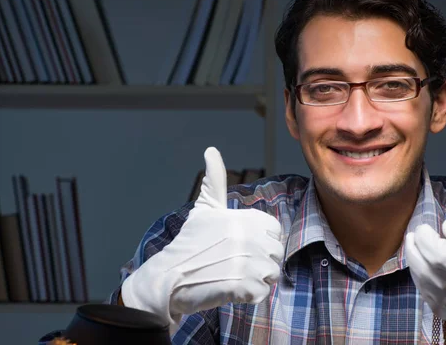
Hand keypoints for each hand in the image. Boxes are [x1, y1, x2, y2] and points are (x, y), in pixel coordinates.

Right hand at [121, 147, 283, 332]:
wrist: (170, 276)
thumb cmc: (190, 241)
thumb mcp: (204, 208)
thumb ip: (214, 179)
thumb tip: (211, 150)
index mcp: (246, 218)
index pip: (274, 231)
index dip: (259, 241)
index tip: (238, 245)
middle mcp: (250, 237)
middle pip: (276, 254)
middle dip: (259, 262)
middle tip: (233, 262)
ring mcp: (247, 262)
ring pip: (271, 274)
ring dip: (254, 279)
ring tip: (230, 274)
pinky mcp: (243, 286)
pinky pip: (261, 293)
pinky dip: (247, 296)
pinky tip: (229, 288)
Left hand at [405, 212, 445, 337]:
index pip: (433, 250)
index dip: (424, 236)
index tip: (426, 228)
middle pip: (420, 264)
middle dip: (414, 246)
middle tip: (416, 235)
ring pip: (418, 278)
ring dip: (415, 260)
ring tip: (419, 247)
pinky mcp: (445, 312)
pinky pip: (423, 290)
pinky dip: (420, 275)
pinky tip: (426, 265)